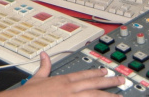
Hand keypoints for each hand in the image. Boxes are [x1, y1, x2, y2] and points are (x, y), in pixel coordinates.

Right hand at [0, 52, 122, 96]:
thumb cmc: (27, 94)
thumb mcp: (36, 78)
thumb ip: (44, 67)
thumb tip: (44, 55)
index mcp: (63, 81)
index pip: (84, 75)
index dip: (97, 73)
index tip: (107, 71)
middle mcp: (70, 90)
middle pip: (94, 85)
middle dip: (109, 83)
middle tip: (121, 81)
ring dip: (107, 96)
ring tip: (118, 96)